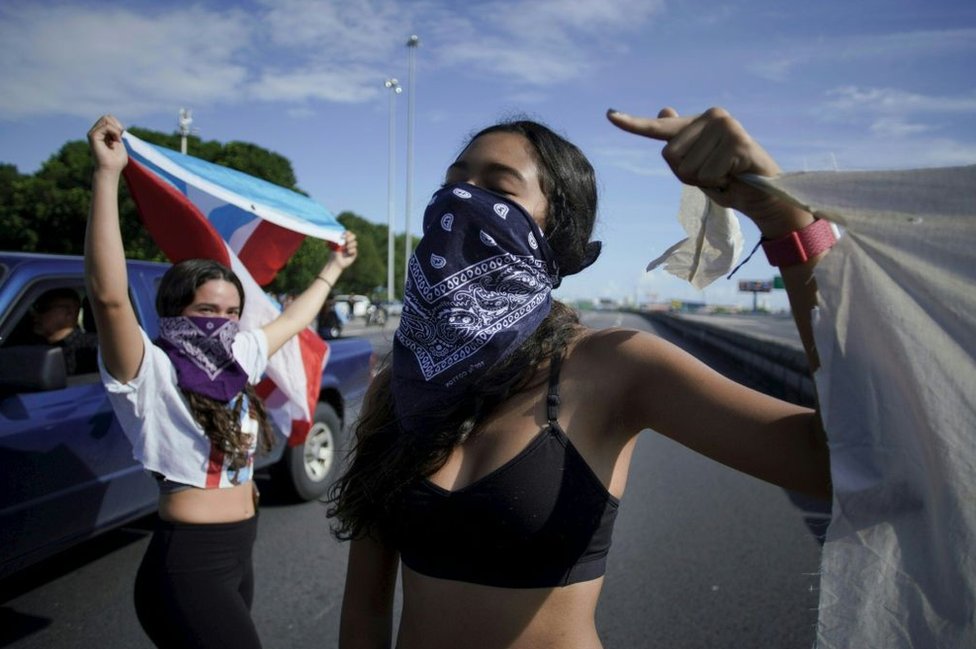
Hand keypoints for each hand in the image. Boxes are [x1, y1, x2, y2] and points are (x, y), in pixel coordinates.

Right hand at [87, 115, 127, 173]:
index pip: (109, 119)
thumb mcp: (120, 143)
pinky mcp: (92, 136)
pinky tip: (116, 141)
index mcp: (101, 134)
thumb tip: (118, 125)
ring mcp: (93, 134)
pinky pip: (106, 126)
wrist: (111, 170)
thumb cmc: (116, 161)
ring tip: (117, 140)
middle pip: (107, 117)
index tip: (121, 137)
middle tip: (120, 138)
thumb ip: (118, 133)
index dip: (118, 126)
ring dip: (116, 129)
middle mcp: (95, 132)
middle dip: (117, 126)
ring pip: (106, 119)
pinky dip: (114, 132)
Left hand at [329, 231, 357, 271]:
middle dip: (350, 238)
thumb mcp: (332, 244)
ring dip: (350, 245)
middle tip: (345, 240)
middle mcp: (349, 242)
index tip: (343, 235)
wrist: (335, 261)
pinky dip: (351, 250)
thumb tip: (334, 232)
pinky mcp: (354, 254)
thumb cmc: (333, 253)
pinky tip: (347, 252)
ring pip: (355, 243)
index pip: (349, 233)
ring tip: (344, 248)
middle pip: (354, 236)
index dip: (347, 233)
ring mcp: (352, 248)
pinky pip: (355, 249)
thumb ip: (334, 238)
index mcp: (345, 239)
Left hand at [607, 107, 810, 235]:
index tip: (610, 115)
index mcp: (698, 123)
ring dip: (705, 181)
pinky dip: (719, 184)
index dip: (632, 124)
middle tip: (715, 175)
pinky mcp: (738, 140)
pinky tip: (735, 176)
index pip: (658, 128)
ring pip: (688, 168)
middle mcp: (712, 116)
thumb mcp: (697, 167)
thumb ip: (679, 145)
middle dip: (688, 176)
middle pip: (670, 156)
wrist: (764, 196)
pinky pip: (707, 174)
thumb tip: (663, 111)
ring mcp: (726, 126)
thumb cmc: (728, 180)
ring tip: (726, 175)